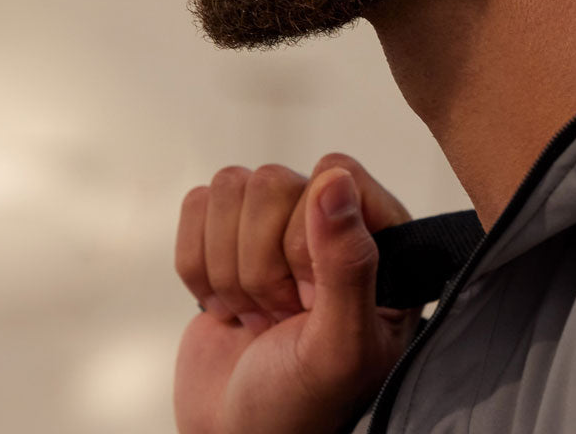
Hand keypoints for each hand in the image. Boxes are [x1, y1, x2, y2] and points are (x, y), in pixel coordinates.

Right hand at [174, 154, 419, 433]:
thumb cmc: (305, 405)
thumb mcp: (340, 347)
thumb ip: (349, 263)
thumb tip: (334, 178)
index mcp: (379, 232)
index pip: (333, 172)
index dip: (307, 237)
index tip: (311, 297)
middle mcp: (329, 218)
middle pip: (272, 182)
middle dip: (262, 265)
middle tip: (282, 315)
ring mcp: (275, 224)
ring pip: (230, 188)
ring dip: (230, 268)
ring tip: (259, 314)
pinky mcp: (226, 235)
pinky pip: (196, 207)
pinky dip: (197, 267)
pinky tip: (228, 307)